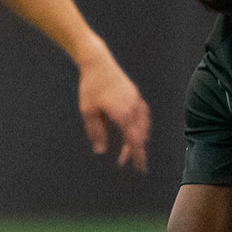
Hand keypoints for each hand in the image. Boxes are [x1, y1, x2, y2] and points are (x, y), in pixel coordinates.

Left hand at [78, 54, 150, 172]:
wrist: (98, 62)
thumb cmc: (90, 87)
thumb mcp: (88, 112)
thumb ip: (96, 133)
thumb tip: (101, 151)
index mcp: (123, 114)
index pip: (134, 141)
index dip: (137, 156)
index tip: (140, 168)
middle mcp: (134, 108)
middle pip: (139, 136)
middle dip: (134, 150)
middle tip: (123, 162)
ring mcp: (137, 101)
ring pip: (143, 126)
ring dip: (137, 139)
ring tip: (127, 149)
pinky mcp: (136, 96)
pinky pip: (143, 116)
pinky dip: (140, 127)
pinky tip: (135, 131)